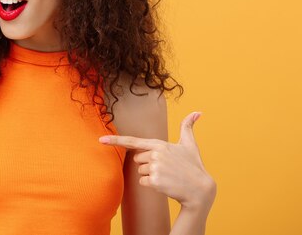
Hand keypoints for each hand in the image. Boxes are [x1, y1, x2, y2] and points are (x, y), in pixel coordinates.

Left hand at [99, 112, 215, 210]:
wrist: (200, 190)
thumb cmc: (194, 166)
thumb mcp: (190, 145)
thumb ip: (188, 127)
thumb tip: (198, 112)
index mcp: (159, 144)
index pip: (133, 141)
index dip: (115, 140)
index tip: (101, 140)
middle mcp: (155, 153)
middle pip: (137, 160)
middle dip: (148, 164)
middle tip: (165, 168)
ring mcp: (155, 167)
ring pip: (140, 171)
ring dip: (151, 175)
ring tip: (167, 176)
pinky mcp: (155, 181)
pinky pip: (142, 182)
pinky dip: (151, 185)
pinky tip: (165, 184)